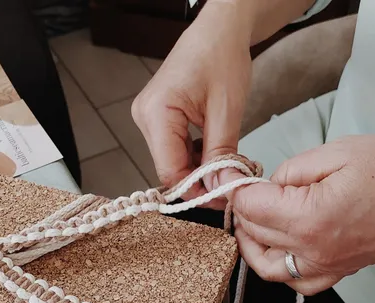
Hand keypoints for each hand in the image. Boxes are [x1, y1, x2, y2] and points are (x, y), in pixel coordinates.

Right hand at [132, 1, 253, 207]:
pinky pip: (173, 147)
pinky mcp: (157, 117)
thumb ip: (221, 153)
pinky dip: (195, 155)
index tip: (221, 200)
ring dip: (199, 168)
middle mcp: (144, 116)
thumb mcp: (227, 110)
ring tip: (228, 165)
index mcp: (156, 112)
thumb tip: (221, 189)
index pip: (169, 169)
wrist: (218, 30)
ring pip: (172, 160)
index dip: (194, 190)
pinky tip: (214, 151)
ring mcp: (148, 117)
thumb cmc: (222, 57)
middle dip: (199, 180)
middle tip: (230, 183)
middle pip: (168, 167)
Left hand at [230, 135, 374, 294]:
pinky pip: (296, 280)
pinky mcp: (340, 271)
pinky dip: (280, 264)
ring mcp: (327, 266)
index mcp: (310, 218)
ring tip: (259, 214)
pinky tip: (283, 240)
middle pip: (253, 235)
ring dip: (254, 241)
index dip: (239, 187)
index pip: (249, 208)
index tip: (241, 174)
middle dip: (245, 209)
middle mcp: (314, 251)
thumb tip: (268, 184)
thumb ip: (293, 169)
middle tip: (253, 185)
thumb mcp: (340, 151)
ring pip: (267, 266)